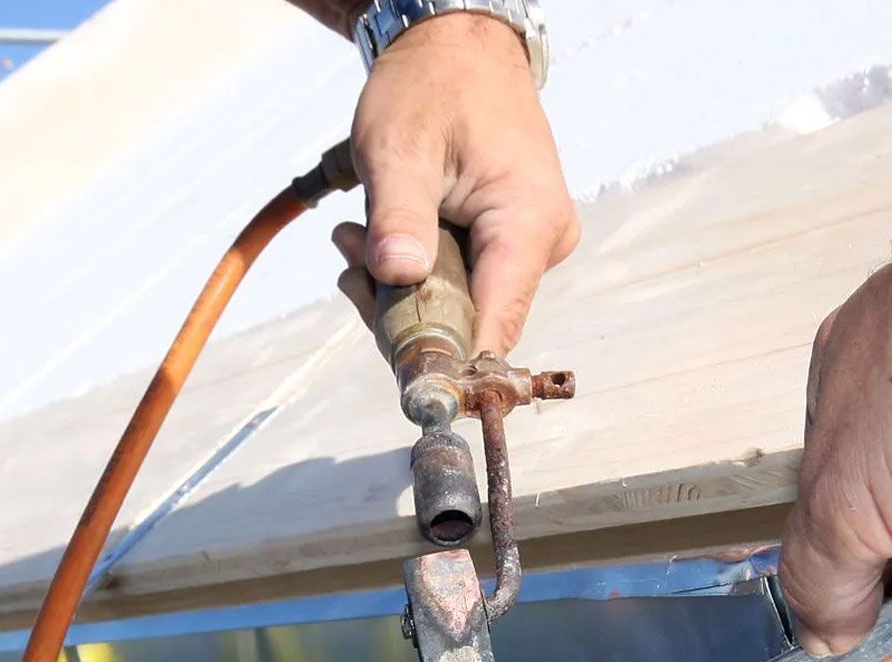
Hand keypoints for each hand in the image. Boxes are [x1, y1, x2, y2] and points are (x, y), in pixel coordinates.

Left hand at [332, 13, 577, 353]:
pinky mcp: (510, 245)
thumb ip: (399, 216)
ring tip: (356, 234)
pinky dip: (414, 271)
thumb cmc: (432, 86)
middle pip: (471, 325)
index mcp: (527, 223)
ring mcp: (528, 246)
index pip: (495, 327)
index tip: (409, 383)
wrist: (457, 48)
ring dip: (399, 287)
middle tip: (350, 263)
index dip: (450, 363)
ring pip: (460, 307)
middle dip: (401, 309)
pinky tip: (379, 239)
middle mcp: (541, 244)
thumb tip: (398, 277)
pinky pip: (461, 283)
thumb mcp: (399, 147)